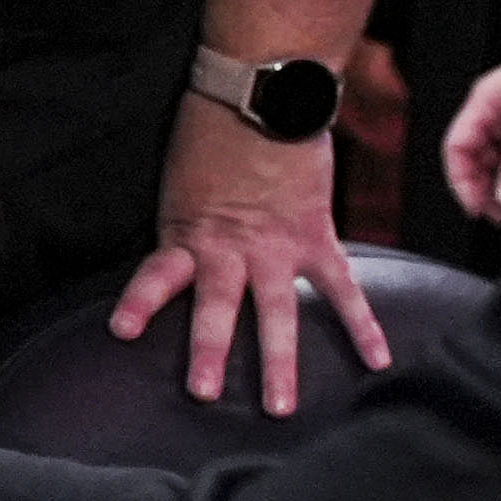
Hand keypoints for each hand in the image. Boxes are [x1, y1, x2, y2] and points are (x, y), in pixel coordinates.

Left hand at [108, 104, 385, 416]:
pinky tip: (377, 361)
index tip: (123, 331)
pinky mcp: (317, 238)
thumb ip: (182, 226)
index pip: (158, 275)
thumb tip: (177, 258)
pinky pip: (342, 289)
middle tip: (204, 394)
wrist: (266, 92)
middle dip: (209, 352)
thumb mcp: (179, 181)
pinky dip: (362, 325)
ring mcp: (277, 248)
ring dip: (279, 362)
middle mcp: (230, 248)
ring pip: (277, 312)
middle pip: (217, 307)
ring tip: (280, 408)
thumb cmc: (213, 131)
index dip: (141, 302)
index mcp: (188, 232)